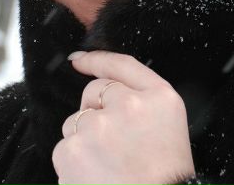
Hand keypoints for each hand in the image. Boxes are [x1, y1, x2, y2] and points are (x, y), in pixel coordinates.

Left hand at [53, 50, 195, 184]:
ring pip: (76, 123)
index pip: (122, 66)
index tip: (79, 60)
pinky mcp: (72, 150)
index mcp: (159, 98)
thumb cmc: (164, 176)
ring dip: (85, 141)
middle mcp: (128, 105)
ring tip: (109, 169)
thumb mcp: (169, 125)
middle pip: (93, 94)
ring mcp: (98, 126)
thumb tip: (86, 71)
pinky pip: (65, 148)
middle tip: (117, 148)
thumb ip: (138, 97)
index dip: (97, 60)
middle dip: (96, 114)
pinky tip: (95, 178)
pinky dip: (74, 164)